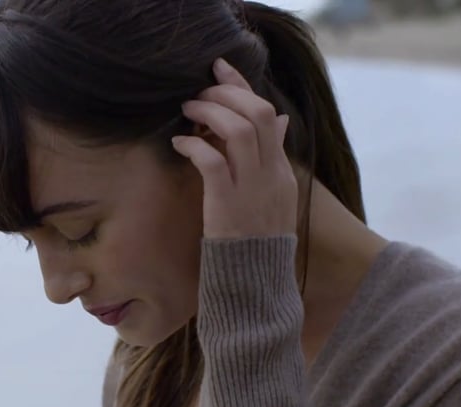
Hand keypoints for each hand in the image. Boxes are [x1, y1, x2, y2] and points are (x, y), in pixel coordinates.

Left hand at [171, 58, 296, 239]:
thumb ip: (274, 158)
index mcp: (281, 171)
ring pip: (239, 131)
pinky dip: (194, 145)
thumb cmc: (256, 241)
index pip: (268, 114)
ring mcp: (252, 189)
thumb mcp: (274, 196)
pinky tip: (180, 143)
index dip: (243, 87)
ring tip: (187, 110)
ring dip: (210, 113)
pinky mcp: (227, 205)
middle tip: (198, 91)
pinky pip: (212, 162)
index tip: (220, 68)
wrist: (256, 283)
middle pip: (258, 114)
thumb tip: (281, 122)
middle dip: (226, 93)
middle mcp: (271, 175)